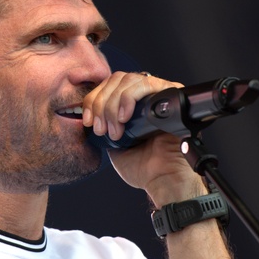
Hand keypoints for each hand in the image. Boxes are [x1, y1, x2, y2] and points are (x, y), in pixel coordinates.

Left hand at [82, 72, 205, 207]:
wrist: (163, 179)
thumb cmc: (143, 168)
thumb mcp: (114, 145)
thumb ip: (105, 126)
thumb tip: (91, 114)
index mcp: (134, 106)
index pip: (109, 86)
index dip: (93, 99)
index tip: (88, 120)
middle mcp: (147, 96)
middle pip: (116, 80)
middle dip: (101, 103)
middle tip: (100, 128)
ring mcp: (159, 93)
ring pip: (128, 80)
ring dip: (112, 105)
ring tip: (114, 129)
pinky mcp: (170, 93)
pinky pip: (145, 84)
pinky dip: (128, 99)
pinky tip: (124, 118)